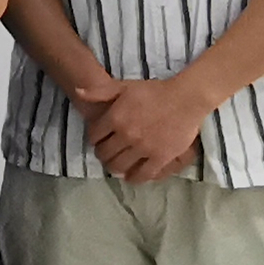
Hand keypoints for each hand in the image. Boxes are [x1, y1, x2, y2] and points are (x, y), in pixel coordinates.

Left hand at [88, 75, 209, 181]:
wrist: (186, 99)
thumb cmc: (155, 91)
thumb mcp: (125, 86)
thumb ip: (100, 91)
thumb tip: (78, 92)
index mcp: (115, 118)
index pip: (94, 136)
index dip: (95, 140)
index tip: (99, 141)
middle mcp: (126, 135)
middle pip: (104, 154)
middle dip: (103, 155)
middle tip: (107, 155)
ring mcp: (143, 148)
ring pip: (119, 166)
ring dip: (114, 168)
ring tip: (117, 166)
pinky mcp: (160, 157)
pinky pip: (142, 174)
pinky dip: (134, 178)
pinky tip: (131, 177)